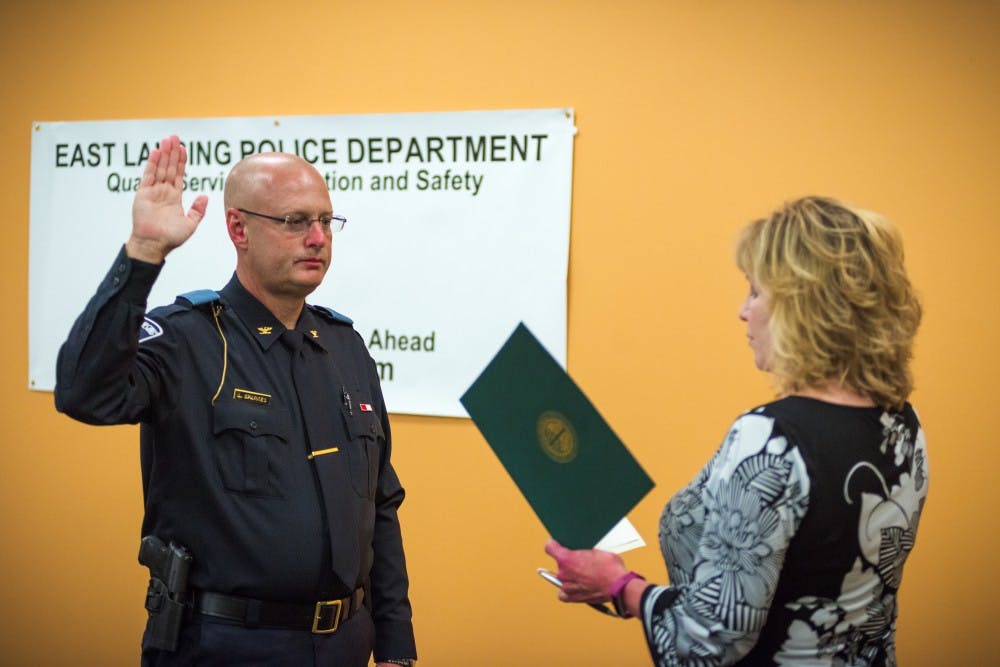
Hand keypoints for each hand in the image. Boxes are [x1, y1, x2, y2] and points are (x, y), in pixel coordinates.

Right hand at [126, 135, 207, 263]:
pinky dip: (152, 164)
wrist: (154, 245)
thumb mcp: (190, 224)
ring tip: (167, 140)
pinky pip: (148, 176)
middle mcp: (163, 192)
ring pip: (159, 169)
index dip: (181, 162)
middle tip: (174, 137)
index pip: (178, 175)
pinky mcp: (143, 194)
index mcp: (174, 198)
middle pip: (169, 168)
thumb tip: (205, 196)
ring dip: (163, 154)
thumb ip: (198, 210)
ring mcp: (153, 192)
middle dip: (172, 153)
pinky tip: (156, 152)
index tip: (184, 149)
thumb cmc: (171, 238)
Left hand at [544, 539, 627, 603]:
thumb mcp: (596, 551)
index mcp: (566, 558)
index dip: (553, 544)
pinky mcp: (572, 597)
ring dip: (570, 576)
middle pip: (559, 564)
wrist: (618, 587)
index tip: (555, 544)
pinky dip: (568, 591)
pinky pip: (563, 594)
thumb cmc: (610, 568)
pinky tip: (576, 587)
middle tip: (581, 562)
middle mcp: (563, 573)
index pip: (550, 547)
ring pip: (562, 578)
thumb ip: (583, 552)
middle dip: (569, 562)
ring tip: (583, 575)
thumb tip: (581, 554)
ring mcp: (566, 586)